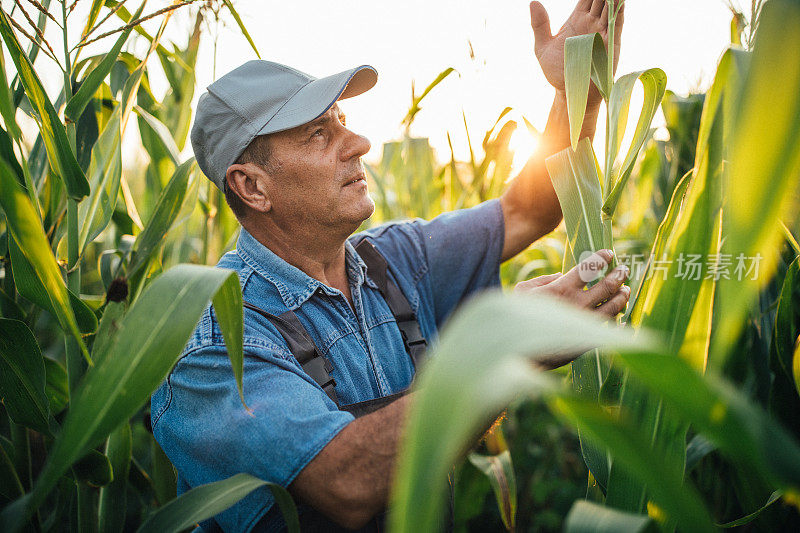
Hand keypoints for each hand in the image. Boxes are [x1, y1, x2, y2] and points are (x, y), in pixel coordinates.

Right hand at [514, 249, 629, 368]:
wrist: (519, 351)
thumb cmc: (517, 317)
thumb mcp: (524, 290)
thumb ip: (545, 279)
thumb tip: (561, 275)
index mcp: (561, 288)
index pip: (589, 267)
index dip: (602, 258)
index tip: (609, 254)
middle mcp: (577, 304)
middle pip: (607, 286)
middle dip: (618, 275)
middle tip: (623, 270)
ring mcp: (584, 324)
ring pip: (613, 307)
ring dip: (622, 296)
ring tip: (625, 290)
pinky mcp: (586, 341)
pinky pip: (608, 329)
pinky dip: (617, 321)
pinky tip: (619, 316)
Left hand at [530, 0, 624, 103]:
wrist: (569, 91)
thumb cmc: (556, 72)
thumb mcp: (542, 47)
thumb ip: (539, 25)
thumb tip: (533, 2)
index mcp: (577, 20)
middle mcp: (592, 23)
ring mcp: (603, 32)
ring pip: (610, 7)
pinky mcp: (611, 42)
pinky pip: (617, 22)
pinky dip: (618, 10)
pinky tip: (618, 0)